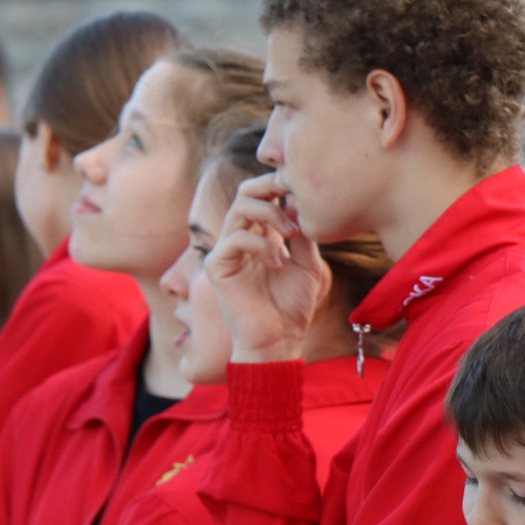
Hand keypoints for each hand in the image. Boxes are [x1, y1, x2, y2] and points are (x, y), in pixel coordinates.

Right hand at [204, 175, 330, 364]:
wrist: (279, 341)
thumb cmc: (293, 307)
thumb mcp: (308, 263)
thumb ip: (302, 232)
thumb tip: (297, 199)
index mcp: (262, 235)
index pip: (262, 195)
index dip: (279, 183)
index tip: (302, 186)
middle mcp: (242, 238)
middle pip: (246, 192)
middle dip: (270, 185)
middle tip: (293, 192)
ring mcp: (227, 251)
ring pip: (240, 207)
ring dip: (270, 213)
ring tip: (292, 234)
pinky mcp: (216, 267)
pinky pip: (235, 239)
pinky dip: (261, 246)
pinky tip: (278, 265)